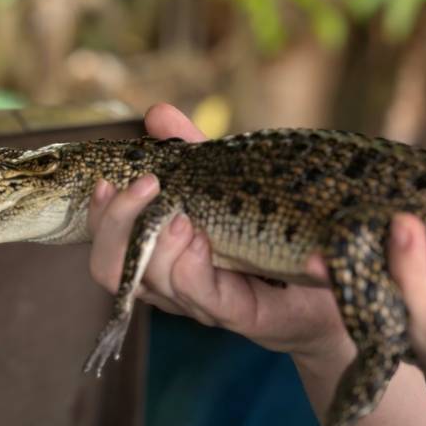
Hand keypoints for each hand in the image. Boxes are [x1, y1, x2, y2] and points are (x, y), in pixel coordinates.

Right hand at [87, 103, 345, 357]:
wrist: (327, 275)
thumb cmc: (272, 227)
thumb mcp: (226, 181)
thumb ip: (191, 151)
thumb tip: (156, 112)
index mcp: (160, 250)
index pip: (105, 240)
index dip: (98, 213)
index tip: (106, 180)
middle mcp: (169, 281)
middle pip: (110, 267)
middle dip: (118, 224)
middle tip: (147, 186)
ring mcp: (199, 301)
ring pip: (149, 283)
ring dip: (159, 245)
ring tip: (182, 215)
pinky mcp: (237, 313)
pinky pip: (200, 296)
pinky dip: (192, 267)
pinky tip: (202, 241)